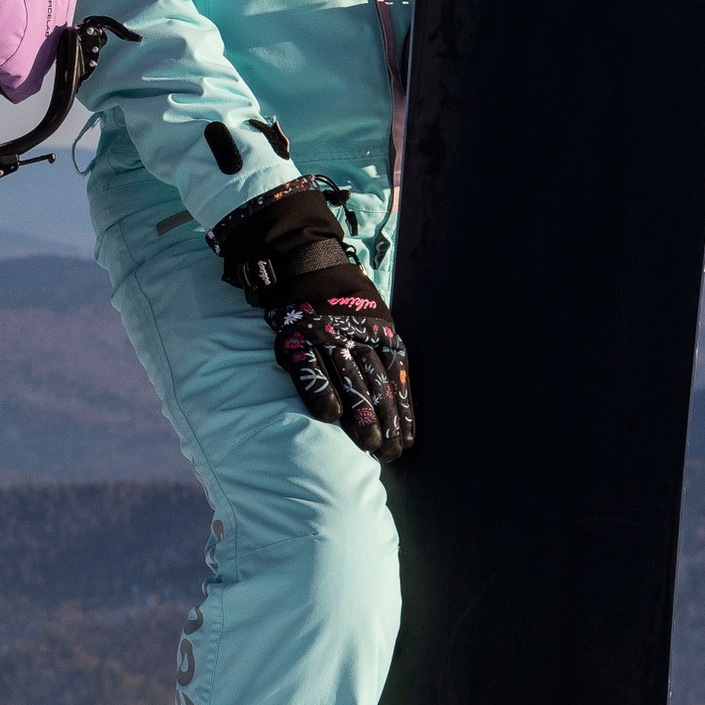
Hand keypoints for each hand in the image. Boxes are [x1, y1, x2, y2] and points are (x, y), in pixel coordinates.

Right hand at [211, 181, 413, 463]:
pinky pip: (309, 366)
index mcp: (379, 327)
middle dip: (384, 420)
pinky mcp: (297, 333)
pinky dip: (319, 391)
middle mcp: (357, 331)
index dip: (402, 410)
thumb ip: (379, 345)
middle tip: (390, 452)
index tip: (408, 442)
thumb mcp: (369, 311)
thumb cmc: (337, 291)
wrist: (297, 252)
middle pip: (375, 382)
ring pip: (348, 378)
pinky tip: (330, 417)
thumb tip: (393, 389)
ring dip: (360, 414)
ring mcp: (326, 332)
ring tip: (369, 445)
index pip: (395, 375)